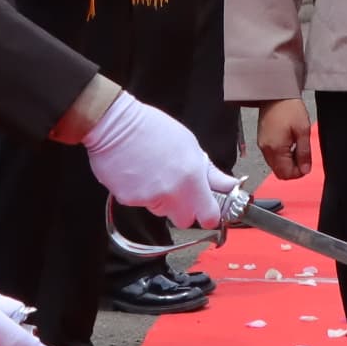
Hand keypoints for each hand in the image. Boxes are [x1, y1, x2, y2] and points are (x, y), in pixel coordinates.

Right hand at [84, 90, 244, 226]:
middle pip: (185, 220)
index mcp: (191, 177)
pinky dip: (141, 194)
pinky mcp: (128, 200)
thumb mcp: (190, 144)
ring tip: (154, 174)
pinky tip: (139, 174)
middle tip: (179, 189)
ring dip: (162, 200)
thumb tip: (232, 185)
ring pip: (162, 212)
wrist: (115, 125)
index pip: (209, 216)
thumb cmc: (152, 129)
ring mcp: (149, 198)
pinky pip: (141, 205)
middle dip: (185, 210)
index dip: (210, 215)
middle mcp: (171, 192)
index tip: (208, 209)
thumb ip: (211, 172)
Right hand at [257, 95, 312, 180]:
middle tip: (303, 158)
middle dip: (293, 169)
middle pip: (279, 172)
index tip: (307, 164)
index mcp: (275, 149)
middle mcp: (266, 150)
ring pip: (275, 165)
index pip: (286, 174)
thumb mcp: (303, 130)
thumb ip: (304, 153)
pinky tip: (289, 144)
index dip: (299, 173)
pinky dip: (281, 156)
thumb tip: (305, 170)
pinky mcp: (262, 140)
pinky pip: (271, 156)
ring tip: (297, 148)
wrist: (276, 94)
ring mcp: (262, 145)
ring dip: (287, 163)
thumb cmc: (289, 108)